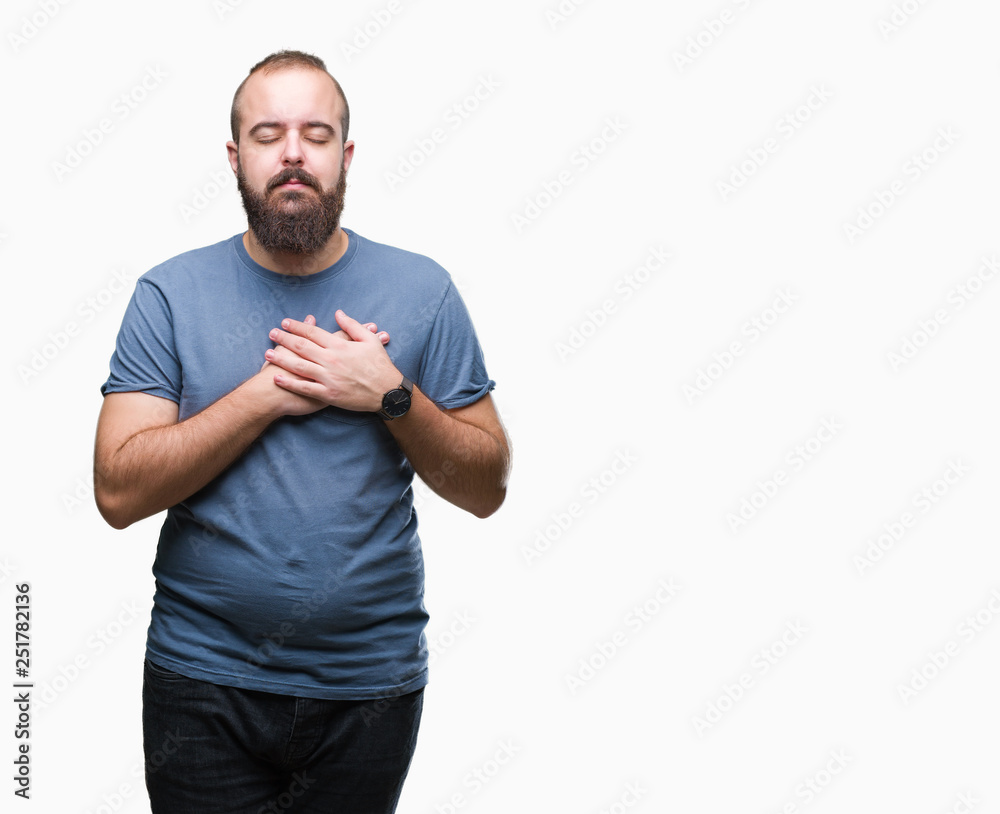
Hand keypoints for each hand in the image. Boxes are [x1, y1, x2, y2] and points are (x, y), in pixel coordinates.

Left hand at [265, 309, 400, 412]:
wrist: (387, 392)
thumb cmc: (380, 365)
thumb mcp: (370, 340)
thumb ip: (352, 325)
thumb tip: (338, 313)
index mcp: (340, 346)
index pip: (313, 333)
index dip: (298, 326)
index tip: (285, 322)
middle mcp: (331, 360)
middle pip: (302, 347)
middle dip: (284, 339)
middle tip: (272, 333)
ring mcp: (329, 378)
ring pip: (299, 366)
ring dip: (281, 358)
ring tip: (267, 353)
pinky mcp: (328, 394)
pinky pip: (305, 388)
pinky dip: (290, 383)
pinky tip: (277, 378)